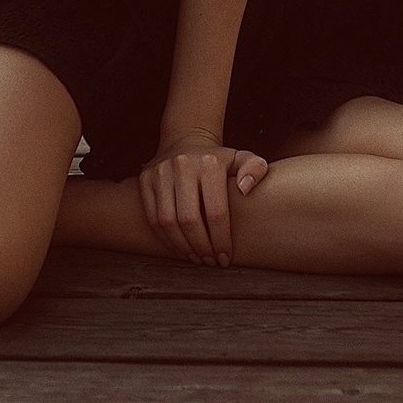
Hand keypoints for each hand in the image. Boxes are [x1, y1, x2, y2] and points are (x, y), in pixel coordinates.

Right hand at [135, 130, 269, 265]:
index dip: (220, 240)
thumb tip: (245, 189)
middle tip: (210, 261)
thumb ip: (256, 169)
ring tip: (196, 258)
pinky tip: (180, 249)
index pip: (216, 211)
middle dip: (201, 247)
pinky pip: (152, 217)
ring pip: (167, 221)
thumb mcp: (243, 159)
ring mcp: (160, 172)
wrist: (186, 141)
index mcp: (210, 162)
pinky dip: (165, 239)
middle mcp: (182, 165)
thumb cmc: (220, 161)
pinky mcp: (145, 180)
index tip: (225, 257)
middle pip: (189, 219)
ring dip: (182, 247)